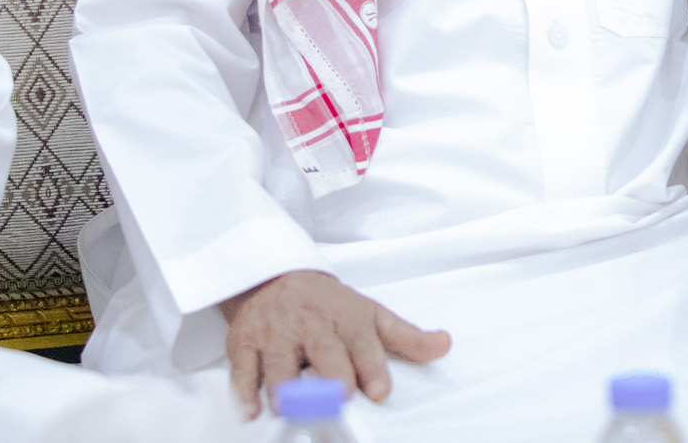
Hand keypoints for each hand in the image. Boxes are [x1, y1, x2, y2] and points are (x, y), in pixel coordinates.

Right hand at [220, 271, 449, 419]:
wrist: (276, 277)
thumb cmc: (329, 306)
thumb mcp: (371, 315)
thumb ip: (407, 337)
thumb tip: (444, 345)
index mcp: (347, 318)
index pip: (363, 343)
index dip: (372, 368)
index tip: (378, 391)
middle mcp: (312, 324)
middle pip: (324, 351)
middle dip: (331, 374)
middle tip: (337, 397)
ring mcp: (276, 333)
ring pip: (280, 360)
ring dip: (284, 384)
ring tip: (288, 406)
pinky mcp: (245, 342)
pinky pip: (243, 366)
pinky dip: (245, 388)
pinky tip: (251, 409)